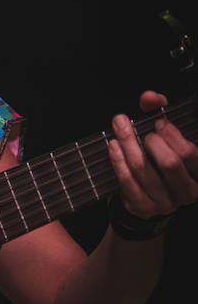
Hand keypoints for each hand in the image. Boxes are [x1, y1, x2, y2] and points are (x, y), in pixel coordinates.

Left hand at [108, 90, 197, 219]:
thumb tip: (149, 97)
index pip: (191, 154)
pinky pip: (127, 180)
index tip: (160, 123)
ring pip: (143, 169)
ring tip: (120, 127)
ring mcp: (165, 201)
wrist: (150, 197)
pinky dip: (117, 160)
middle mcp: (187, 190)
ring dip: (128, 144)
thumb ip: (161, 112)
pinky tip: (113, 145)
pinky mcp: (143, 206)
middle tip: (144, 131)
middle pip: (170, 163)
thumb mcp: (169, 137)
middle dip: (153, 141)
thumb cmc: (162, 160)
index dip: (174, 136)